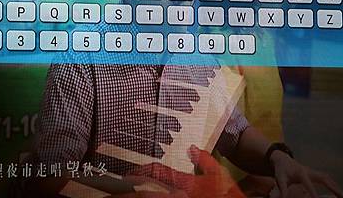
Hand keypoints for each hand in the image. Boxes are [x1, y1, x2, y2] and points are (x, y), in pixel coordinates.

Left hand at [116, 146, 244, 197]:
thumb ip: (205, 160)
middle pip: (147, 193)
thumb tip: (191, 148)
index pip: (158, 172)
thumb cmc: (225, 193)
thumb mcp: (218, 174)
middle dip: (130, 191)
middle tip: (117, 191)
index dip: (142, 171)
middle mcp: (178, 195)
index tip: (129, 173)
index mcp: (185, 182)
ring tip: (123, 196)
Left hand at [270, 151, 342, 197]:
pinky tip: (337, 190)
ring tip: (342, 195)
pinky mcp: (314, 172)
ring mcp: (312, 171)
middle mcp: (309, 171)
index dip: (314, 193)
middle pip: (324, 178)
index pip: (309, 184)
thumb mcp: (279, 179)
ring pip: (327, 177)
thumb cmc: (281, 170)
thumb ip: (283, 189)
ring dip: (335, 185)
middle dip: (333, 187)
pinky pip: (325, 178)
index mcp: (301, 173)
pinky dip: (332, 183)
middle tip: (341, 196)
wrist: (282, 159)